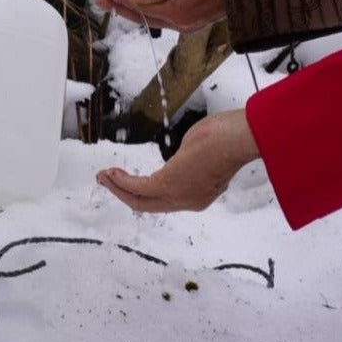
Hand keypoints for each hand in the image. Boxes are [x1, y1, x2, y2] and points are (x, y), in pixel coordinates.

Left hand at [96, 0, 227, 32]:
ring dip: (131, 10)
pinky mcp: (192, 19)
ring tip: (114, 3)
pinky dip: (147, 12)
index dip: (121, 0)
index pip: (141, 7)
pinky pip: (162, 18)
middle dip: (120, 8)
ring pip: (151, 19)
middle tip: (100, 1)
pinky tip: (141, 7)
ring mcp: (186, 23)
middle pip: (142, 17)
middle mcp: (179, 23)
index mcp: (177, 13)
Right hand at [96, 110, 259, 212]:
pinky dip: (121, 180)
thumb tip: (182, 152)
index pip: (166, 200)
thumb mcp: (205, 151)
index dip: (144, 191)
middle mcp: (188, 201)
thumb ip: (189, 157)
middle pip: (147, 205)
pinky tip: (111, 172)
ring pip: (139, 199)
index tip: (128, 180)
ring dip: (117, 187)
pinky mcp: (167, 185)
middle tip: (107, 181)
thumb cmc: (228, 137)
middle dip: (124, 193)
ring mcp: (178, 196)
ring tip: (103, 175)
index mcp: (200, 194)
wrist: (239, 138)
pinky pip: (137, 187)